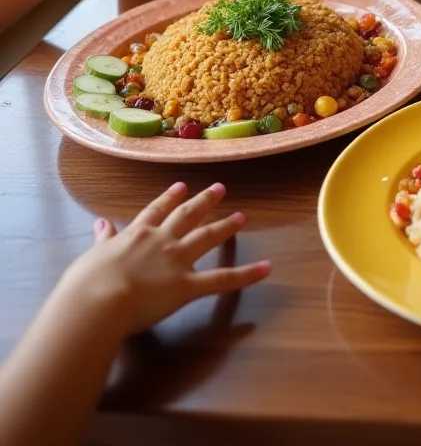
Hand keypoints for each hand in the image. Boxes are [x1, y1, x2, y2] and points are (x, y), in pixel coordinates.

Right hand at [59, 183, 270, 337]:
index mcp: (136, 234)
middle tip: (220, 188)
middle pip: (187, 215)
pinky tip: (266, 268)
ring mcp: (177, 260)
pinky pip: (222, 279)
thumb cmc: (86, 284)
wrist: (96, 301)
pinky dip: (247, 275)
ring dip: (226, 226)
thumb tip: (102, 223)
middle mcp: (161, 240)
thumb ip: (103, 240)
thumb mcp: (91, 256)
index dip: (170, 197)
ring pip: (207, 237)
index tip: (181, 186)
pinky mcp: (188, 285)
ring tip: (242, 216)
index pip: (156, 210)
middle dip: (204, 201)